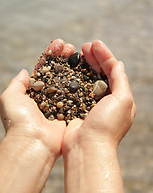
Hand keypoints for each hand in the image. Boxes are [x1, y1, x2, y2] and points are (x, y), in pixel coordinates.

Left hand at [0, 39, 73, 157]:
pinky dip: (82, 79)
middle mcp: (48, 96)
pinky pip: (78, 92)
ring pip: (68, 79)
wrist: (34, 142)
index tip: (58, 43)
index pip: (44, 68)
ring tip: (77, 50)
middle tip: (69, 46)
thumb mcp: (10, 97)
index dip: (50, 55)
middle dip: (63, 57)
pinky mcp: (72, 110)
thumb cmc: (19, 120)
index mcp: (34, 92)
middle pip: (58, 71)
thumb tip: (24, 71)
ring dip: (73, 64)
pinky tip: (85, 67)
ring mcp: (61, 102)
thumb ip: (17, 83)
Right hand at [62, 40, 135, 154]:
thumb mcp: (122, 101)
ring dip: (84, 64)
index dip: (105, 55)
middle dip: (94, 57)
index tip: (95, 44)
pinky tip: (70, 67)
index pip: (113, 70)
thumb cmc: (106, 126)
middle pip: (100, 72)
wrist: (86, 148)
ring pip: (87, 77)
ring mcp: (90, 102)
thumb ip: (121, 81)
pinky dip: (74, 75)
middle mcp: (106, 99)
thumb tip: (119, 63)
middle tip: (85, 46)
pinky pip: (76, 87)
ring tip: (78, 51)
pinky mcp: (76, 105)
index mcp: (119, 98)